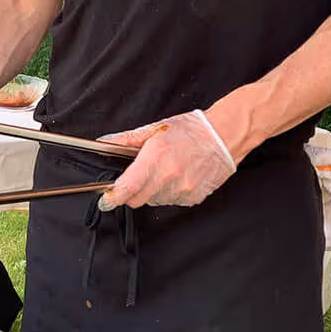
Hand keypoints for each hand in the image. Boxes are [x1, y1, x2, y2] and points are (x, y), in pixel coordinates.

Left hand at [96, 110, 235, 208]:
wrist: (225, 135)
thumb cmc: (192, 130)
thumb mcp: (155, 129)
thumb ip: (126, 140)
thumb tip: (105, 143)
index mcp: (155, 158)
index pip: (127, 188)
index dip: (112, 198)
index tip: (106, 200)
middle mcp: (168, 177)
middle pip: (137, 200)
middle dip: (132, 192)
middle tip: (140, 177)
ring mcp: (182, 189)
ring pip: (155, 201)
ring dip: (153, 191)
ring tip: (165, 171)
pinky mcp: (194, 198)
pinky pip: (172, 202)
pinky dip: (170, 193)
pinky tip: (178, 177)